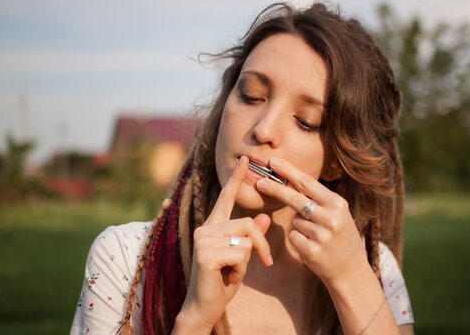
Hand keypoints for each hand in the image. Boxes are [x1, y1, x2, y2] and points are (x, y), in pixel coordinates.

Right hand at [175, 156, 272, 333]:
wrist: (205, 309)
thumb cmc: (223, 282)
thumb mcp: (242, 257)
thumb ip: (251, 237)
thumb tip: (266, 218)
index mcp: (214, 226)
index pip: (226, 197)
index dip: (237, 178)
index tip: (247, 159)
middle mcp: (206, 228)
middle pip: (249, 223)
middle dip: (262, 245)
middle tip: (265, 262)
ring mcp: (203, 240)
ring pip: (246, 238)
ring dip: (248, 261)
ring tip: (233, 273)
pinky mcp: (205, 254)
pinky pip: (240, 253)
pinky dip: (241, 270)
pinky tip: (228, 278)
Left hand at [255, 158, 366, 286]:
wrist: (351, 271)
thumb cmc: (341, 238)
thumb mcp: (338, 214)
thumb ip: (319, 200)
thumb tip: (291, 181)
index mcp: (338, 204)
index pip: (308, 183)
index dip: (288, 171)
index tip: (273, 162)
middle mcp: (331, 217)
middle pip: (295, 198)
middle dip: (275, 189)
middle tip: (259, 182)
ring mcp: (321, 235)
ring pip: (294, 221)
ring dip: (299, 227)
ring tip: (317, 237)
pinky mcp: (311, 250)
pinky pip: (293, 236)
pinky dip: (298, 240)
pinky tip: (313, 247)